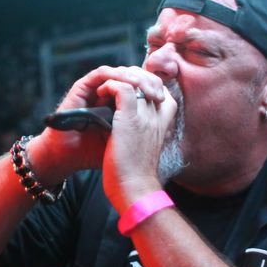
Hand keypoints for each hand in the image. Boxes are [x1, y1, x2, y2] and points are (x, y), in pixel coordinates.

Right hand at [32, 66, 167, 182]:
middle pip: (134, 75)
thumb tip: (167, 121)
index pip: (143, 85)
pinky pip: (102, 73)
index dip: (155, 87)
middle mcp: (110, 94)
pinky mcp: (83, 87)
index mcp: (122, 104)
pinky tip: (124, 85)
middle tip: (156, 92)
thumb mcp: (127, 140)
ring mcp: (97, 89)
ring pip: (120, 72)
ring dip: (134, 77)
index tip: (163, 99)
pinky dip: (114, 77)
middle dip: (148, 80)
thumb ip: (144, 128)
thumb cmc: (98, 152)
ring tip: (143, 89)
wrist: (72, 157)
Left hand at [99, 79, 177, 212]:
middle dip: (132, 77)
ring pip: (138, 79)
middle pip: (150, 81)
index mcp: (164, 123)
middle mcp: (158, 116)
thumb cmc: (135, 174)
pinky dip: (110, 85)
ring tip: (106, 88)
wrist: (133, 189)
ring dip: (119, 79)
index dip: (146, 85)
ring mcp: (146, 115)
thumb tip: (129, 124)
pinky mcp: (130, 118)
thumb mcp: (145, 148)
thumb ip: (143, 132)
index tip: (130, 91)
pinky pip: (123, 87)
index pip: (161, 91)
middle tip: (114, 85)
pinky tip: (102, 93)